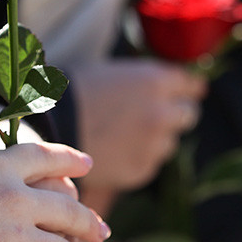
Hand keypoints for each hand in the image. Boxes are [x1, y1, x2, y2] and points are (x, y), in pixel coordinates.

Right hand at [70, 58, 206, 215]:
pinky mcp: (142, 169)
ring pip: (170, 142)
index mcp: (155, 81)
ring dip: (155, 138)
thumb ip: (145, 80)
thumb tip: (172, 84)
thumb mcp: (113, 73)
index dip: (186, 89)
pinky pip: (150, 161)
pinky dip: (138, 157)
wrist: (48, 128)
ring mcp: (153, 144)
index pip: (192, 85)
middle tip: (152, 115)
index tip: (185, 92)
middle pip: (189, 114)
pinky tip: (115, 150)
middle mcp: (162, 113)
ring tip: (124, 134)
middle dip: (174, 114)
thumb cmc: (74, 92)